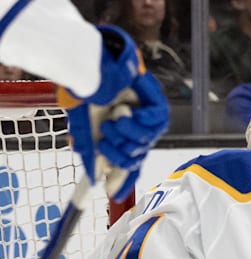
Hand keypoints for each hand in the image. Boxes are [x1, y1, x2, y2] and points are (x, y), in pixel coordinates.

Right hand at [59, 26, 167, 199]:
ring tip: (114, 119)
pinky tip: (126, 112)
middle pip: (134, 158)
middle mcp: (134, 130)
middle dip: (117, 153)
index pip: (126, 163)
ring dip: (125, 135)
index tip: (114, 193)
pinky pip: (154, 125)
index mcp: (118, 136)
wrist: (91, 64)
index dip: (122, 179)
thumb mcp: (84, 125)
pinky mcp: (158, 106)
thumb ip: (90, 150)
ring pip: (144, 144)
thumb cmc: (87, 91)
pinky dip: (137, 122)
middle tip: (106, 139)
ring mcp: (147, 119)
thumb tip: (94, 177)